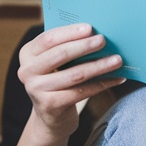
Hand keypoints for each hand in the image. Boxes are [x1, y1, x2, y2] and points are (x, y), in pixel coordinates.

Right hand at [18, 24, 124, 138]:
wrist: (51, 117)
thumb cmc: (58, 80)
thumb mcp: (55, 62)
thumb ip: (67, 46)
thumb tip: (96, 32)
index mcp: (27, 53)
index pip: (48, 38)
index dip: (69, 32)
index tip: (90, 27)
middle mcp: (27, 71)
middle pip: (60, 54)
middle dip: (85, 46)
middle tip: (103, 40)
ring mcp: (36, 90)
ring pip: (75, 74)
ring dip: (99, 66)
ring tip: (117, 60)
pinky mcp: (50, 106)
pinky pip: (82, 92)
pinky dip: (102, 84)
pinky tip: (117, 78)